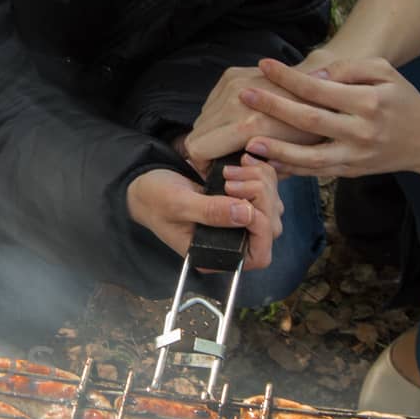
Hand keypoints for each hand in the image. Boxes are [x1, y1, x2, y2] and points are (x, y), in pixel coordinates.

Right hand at [127, 156, 282, 270]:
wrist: (146, 183)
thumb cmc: (155, 199)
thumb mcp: (179, 205)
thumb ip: (211, 212)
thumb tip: (247, 214)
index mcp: (215, 254)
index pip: (258, 255)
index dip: (261, 229)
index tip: (244, 203)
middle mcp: (231, 242)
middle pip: (271, 227)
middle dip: (261, 198)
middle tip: (231, 179)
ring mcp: (239, 222)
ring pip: (273, 206)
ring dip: (261, 182)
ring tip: (232, 170)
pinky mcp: (242, 201)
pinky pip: (267, 190)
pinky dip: (260, 173)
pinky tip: (241, 162)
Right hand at [184, 65, 324, 170]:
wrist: (321, 85)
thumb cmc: (312, 128)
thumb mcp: (293, 160)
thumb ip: (258, 171)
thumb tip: (231, 178)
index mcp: (249, 124)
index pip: (198, 148)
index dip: (201, 164)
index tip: (214, 170)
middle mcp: (236, 100)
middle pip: (197, 134)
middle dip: (206, 149)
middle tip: (224, 159)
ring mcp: (233, 84)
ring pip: (201, 118)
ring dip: (212, 131)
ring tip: (233, 139)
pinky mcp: (232, 74)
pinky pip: (210, 103)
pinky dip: (218, 115)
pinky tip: (237, 120)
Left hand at [239, 57, 419, 178]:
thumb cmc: (401, 100)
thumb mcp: (385, 73)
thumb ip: (350, 69)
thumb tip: (314, 76)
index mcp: (370, 102)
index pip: (321, 88)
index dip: (290, 78)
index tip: (264, 66)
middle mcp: (362, 132)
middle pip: (310, 121)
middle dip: (275, 108)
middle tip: (244, 96)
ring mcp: (355, 156)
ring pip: (311, 157)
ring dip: (277, 150)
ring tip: (248, 144)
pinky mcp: (350, 172)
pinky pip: (315, 173)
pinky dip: (291, 169)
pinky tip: (267, 163)